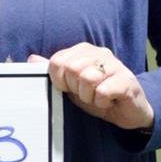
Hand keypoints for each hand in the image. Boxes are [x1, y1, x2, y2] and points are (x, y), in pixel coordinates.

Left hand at [31, 45, 153, 131]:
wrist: (128, 111)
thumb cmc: (98, 96)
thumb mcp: (71, 85)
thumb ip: (53, 71)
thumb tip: (32, 58)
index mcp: (83, 51)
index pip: (57, 61)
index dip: (60, 80)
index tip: (71, 88)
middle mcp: (100, 53)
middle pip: (71, 69)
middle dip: (75, 89)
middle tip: (87, 94)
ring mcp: (115, 65)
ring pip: (87, 79)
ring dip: (89, 96)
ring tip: (97, 97)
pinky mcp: (127, 80)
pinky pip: (102, 91)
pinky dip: (102, 102)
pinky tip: (109, 101)